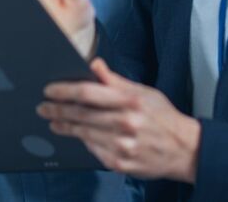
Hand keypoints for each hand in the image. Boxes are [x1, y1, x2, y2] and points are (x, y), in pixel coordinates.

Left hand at [38, 58, 200, 182]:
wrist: (185, 150)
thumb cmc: (163, 117)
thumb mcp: (144, 92)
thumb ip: (116, 81)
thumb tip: (94, 64)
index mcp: (130, 101)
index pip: (88, 93)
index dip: (64, 91)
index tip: (50, 90)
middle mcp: (125, 123)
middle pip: (80, 115)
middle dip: (57, 111)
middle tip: (43, 108)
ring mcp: (122, 146)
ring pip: (83, 134)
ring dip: (65, 127)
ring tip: (54, 122)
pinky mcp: (120, 163)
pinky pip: (94, 151)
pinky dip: (84, 142)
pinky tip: (77, 136)